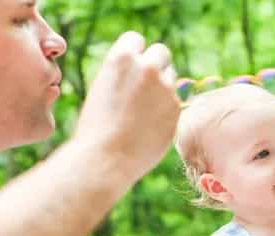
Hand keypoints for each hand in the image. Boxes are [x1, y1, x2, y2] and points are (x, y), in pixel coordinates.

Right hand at [74, 31, 179, 182]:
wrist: (106, 158)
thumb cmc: (97, 127)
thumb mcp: (103, 87)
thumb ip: (125, 73)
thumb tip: (145, 67)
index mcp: (121, 58)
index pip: (137, 39)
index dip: (135, 53)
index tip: (131, 69)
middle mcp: (147, 67)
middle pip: (161, 53)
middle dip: (155, 65)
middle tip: (145, 86)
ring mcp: (165, 88)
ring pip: (171, 77)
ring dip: (162, 88)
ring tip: (142, 111)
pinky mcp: (177, 108)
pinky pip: (175, 100)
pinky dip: (167, 109)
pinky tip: (150, 125)